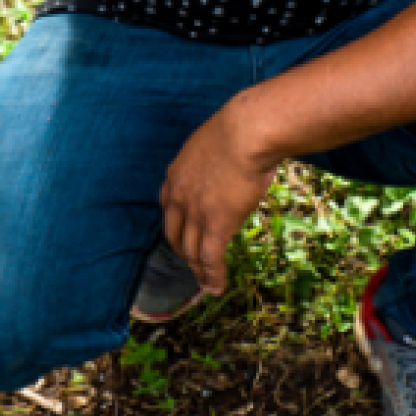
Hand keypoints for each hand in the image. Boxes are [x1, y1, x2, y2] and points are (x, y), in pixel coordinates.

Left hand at [160, 99, 277, 295]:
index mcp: (175, 174)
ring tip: (205, 283)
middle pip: (175, 235)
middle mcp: (179, 197)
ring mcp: (196, 213)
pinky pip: (210, 259)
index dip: (176, 226)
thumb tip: (231, 161)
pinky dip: (212, 276)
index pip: (168, 209)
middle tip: (193, 264)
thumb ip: (214, 159)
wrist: (248, 131)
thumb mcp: (215, 142)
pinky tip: (216, 287)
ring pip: (191, 251)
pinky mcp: (216, 225)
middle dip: (183, 253)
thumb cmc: (241, 128)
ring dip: (198, 270)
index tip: (183, 235)